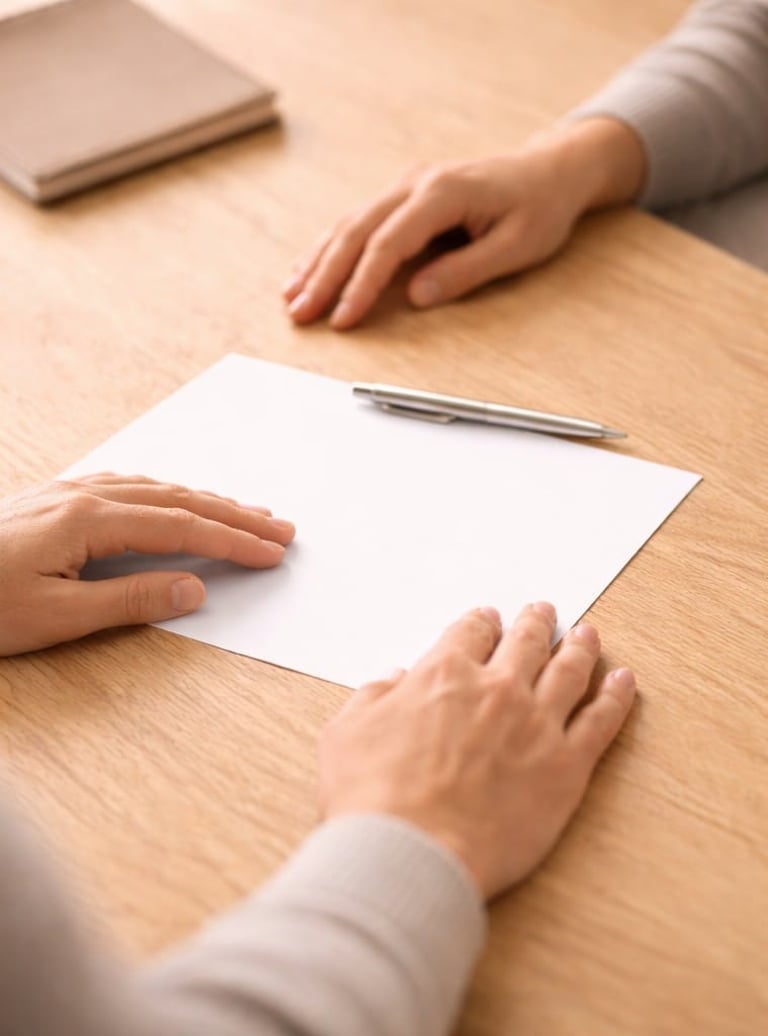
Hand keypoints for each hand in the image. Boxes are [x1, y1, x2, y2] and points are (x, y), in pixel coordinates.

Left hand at [0, 474, 295, 655]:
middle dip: (235, 514)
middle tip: (281, 527)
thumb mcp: (55, 617)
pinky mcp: (55, 500)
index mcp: (89, 520)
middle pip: (178, 500)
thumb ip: (130, 600)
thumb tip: (194, 589)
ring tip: (245, 512)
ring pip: (156, 488)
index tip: (273, 551)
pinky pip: (128, 485)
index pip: (182, 527)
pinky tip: (175, 499)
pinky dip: (167, 493)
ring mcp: (68, 492)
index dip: (234, 540)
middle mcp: (84, 496)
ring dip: (206, 500)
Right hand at [285, 118, 644, 328]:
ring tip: (292, 297)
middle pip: (356, 231)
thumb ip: (466, 271)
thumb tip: (416, 296)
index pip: (389, 243)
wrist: (548, 171)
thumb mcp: (516, 246)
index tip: (343, 320)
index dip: (362, 285)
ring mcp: (406, 186)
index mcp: (443, 193)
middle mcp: (415, 183)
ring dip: (318, 262)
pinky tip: (309, 269)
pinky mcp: (403, 196)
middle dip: (324, 276)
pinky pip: (358, 222)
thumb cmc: (539, 209)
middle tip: (300, 314)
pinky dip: (331, 248)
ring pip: (349, 224)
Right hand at [320, 602, 635, 899]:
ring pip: (570, 670)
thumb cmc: (372, 797)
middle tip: (545, 612)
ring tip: (588, 634)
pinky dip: (616, 695)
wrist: (411, 853)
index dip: (481, 622)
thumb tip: (393, 678)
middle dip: (536, 623)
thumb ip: (373, 696)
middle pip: (526, 642)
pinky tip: (624, 681)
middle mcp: (497, 688)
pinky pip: (602, 720)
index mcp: (444, 673)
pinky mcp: (566, 766)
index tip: (488, 619)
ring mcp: (537, 724)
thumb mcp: (346, 733)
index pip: (470, 632)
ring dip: (581, 647)